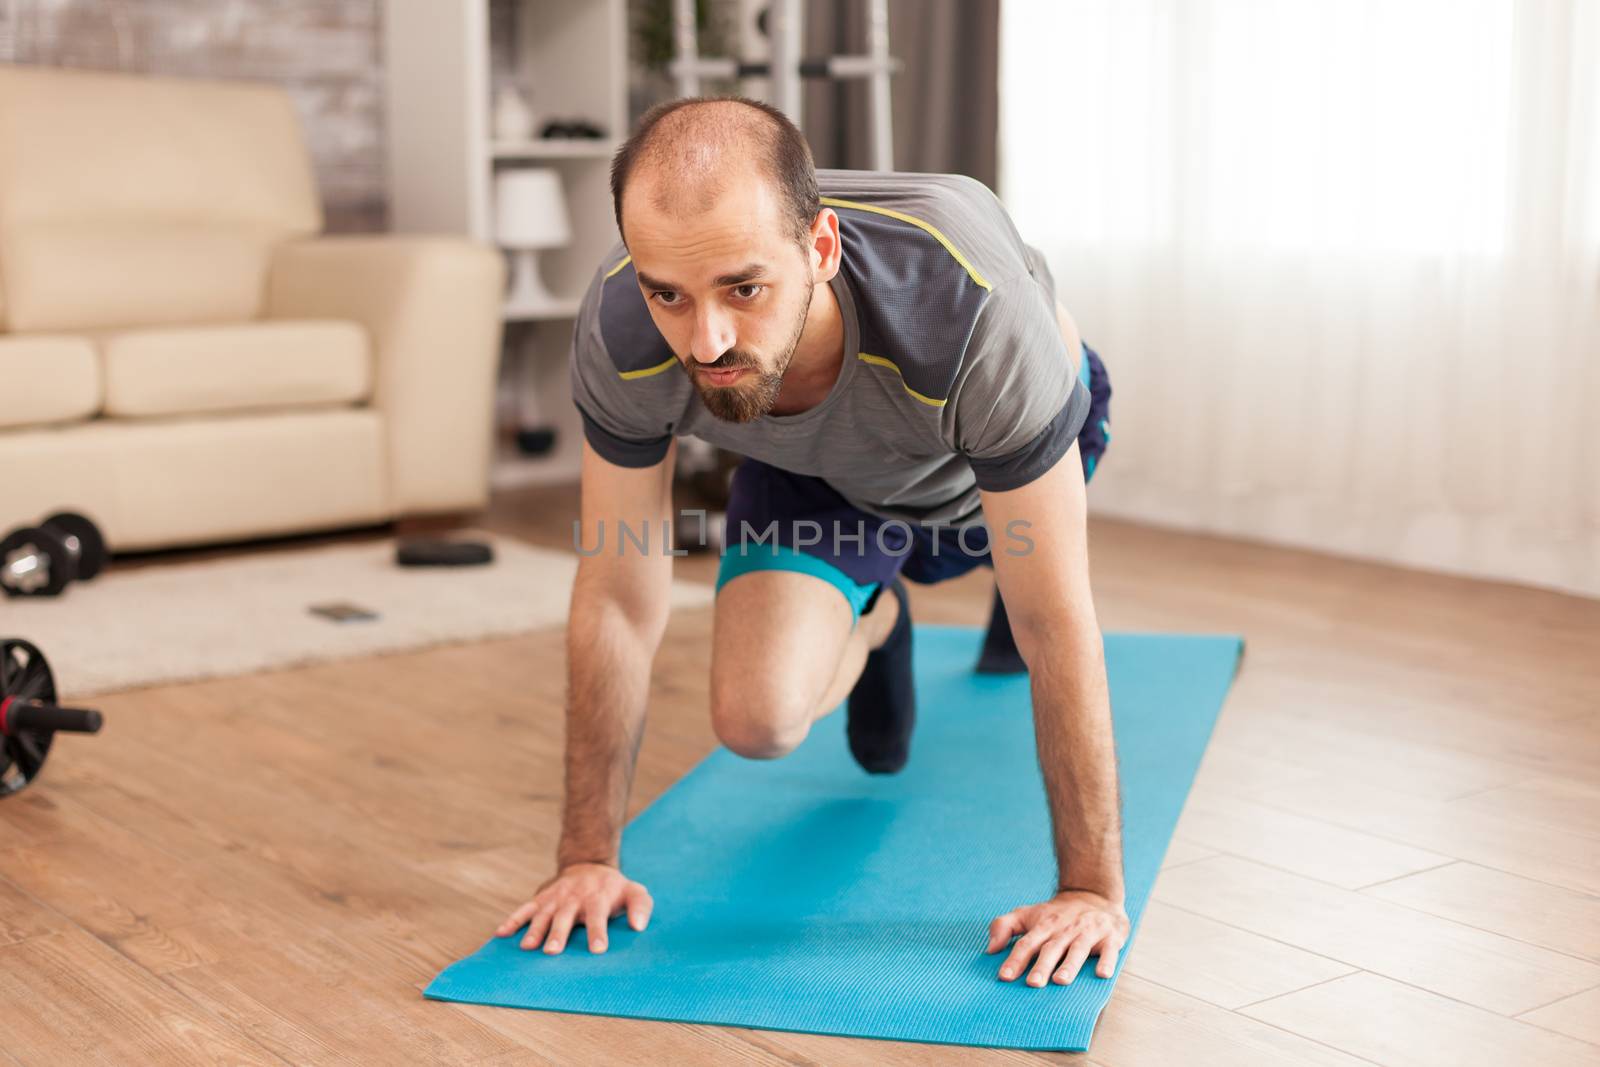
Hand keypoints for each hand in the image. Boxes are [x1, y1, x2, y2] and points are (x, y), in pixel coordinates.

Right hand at [495, 862, 653, 954]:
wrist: (589, 866)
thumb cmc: (614, 888)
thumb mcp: (635, 891)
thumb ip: (641, 906)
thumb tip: (638, 926)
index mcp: (598, 897)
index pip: (598, 915)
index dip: (598, 932)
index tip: (598, 950)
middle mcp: (575, 897)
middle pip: (565, 916)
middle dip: (559, 934)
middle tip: (553, 952)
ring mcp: (556, 898)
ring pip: (543, 914)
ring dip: (535, 930)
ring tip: (527, 947)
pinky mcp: (542, 898)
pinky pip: (525, 908)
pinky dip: (513, 920)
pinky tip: (502, 933)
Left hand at [985, 889, 1129, 986]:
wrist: (1094, 896)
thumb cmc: (1055, 914)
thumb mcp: (1027, 914)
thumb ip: (1004, 926)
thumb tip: (989, 949)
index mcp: (1043, 926)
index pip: (1026, 944)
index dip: (1015, 960)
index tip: (1004, 977)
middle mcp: (1064, 929)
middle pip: (1051, 949)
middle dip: (1041, 966)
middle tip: (1032, 983)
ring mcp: (1087, 932)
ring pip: (1077, 950)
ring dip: (1069, 965)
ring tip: (1061, 981)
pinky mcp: (1109, 937)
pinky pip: (1109, 950)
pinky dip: (1107, 961)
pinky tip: (1102, 974)